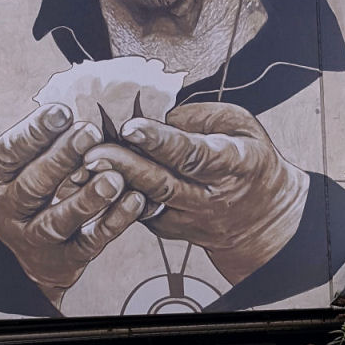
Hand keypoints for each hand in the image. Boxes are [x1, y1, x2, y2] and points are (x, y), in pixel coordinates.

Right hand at [0, 103, 145, 304]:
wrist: (35, 258)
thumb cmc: (38, 194)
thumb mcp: (30, 166)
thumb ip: (49, 140)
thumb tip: (84, 96)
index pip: (9, 153)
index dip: (34, 132)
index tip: (61, 111)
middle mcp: (11, 210)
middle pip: (33, 185)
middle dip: (61, 158)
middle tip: (90, 131)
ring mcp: (35, 238)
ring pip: (59, 220)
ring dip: (87, 198)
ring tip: (114, 178)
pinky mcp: (66, 259)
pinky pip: (91, 241)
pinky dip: (114, 221)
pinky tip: (135, 200)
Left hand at [83, 101, 308, 284]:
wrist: (261, 217)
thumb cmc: (248, 159)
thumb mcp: (242, 126)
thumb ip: (203, 116)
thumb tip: (160, 115)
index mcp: (234, 164)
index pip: (193, 154)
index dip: (161, 142)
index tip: (131, 127)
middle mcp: (210, 197)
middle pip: (162, 183)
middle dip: (125, 166)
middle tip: (92, 150)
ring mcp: (189, 219)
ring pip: (146, 203)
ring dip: (113, 185)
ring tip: (82, 166)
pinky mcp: (170, 229)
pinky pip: (138, 212)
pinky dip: (114, 196)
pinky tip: (90, 180)